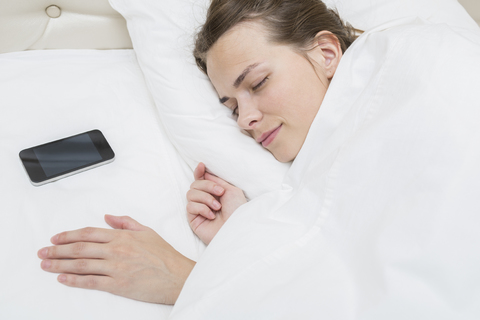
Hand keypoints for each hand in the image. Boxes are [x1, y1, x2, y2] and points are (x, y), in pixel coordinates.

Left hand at [37, 215, 194, 304]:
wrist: (177, 276)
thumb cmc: (164, 255)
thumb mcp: (147, 232)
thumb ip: (125, 222)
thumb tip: (107, 217)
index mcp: (122, 236)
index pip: (89, 233)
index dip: (69, 235)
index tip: (55, 238)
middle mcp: (116, 250)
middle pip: (80, 248)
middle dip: (57, 250)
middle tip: (42, 252)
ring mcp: (116, 268)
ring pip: (81, 264)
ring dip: (59, 264)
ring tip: (45, 265)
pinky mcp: (118, 285)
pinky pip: (91, 282)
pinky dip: (74, 280)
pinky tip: (62, 278)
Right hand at [187, 162, 246, 244]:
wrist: (237, 228)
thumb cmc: (237, 211)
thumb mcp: (231, 190)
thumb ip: (217, 181)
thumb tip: (204, 174)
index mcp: (215, 193)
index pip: (201, 179)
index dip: (199, 171)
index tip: (202, 165)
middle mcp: (206, 200)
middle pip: (195, 184)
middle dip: (208, 186)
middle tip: (220, 193)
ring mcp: (199, 210)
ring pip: (190, 193)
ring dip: (206, 198)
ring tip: (217, 207)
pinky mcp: (194, 219)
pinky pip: (190, 206)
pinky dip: (202, 208)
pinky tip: (212, 216)